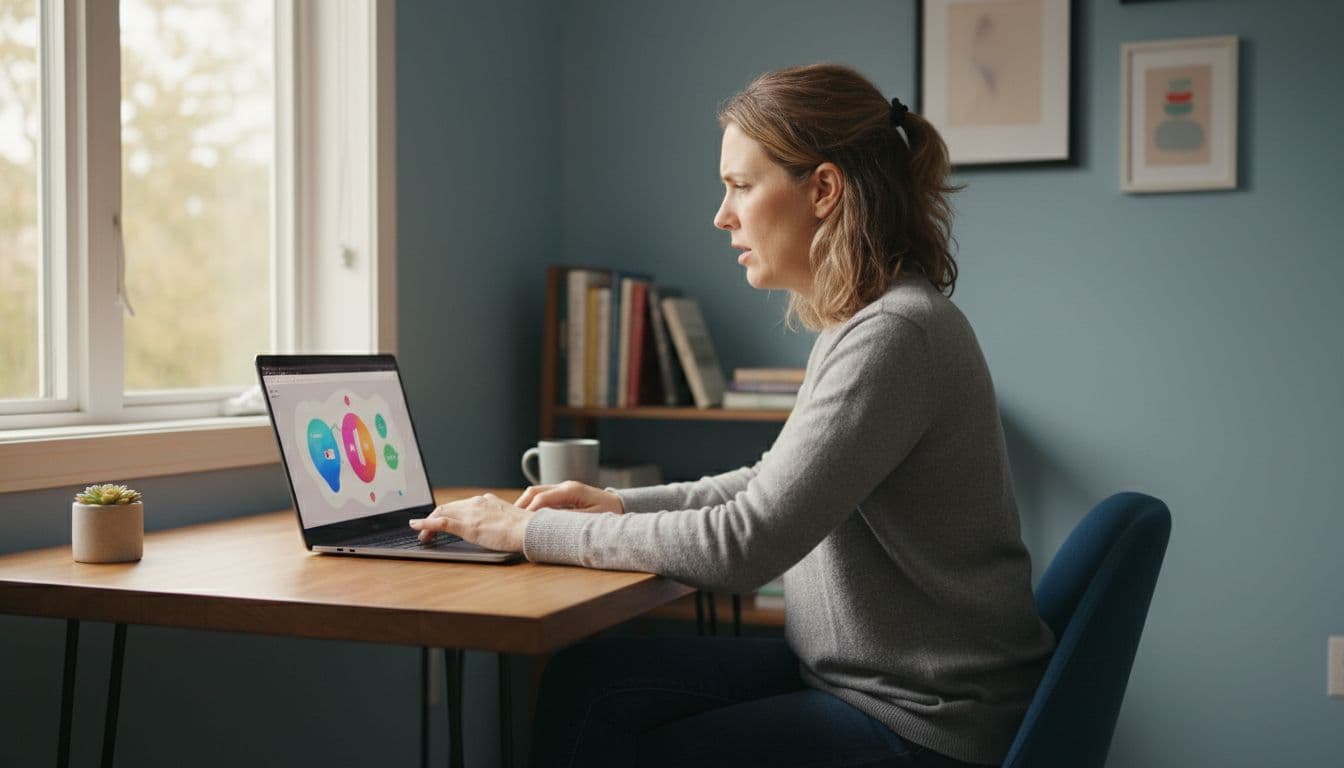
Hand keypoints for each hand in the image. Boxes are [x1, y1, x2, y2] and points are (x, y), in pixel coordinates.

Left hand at [409, 493, 533, 552]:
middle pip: (447, 508)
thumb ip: (495, 520)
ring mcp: (471, 513)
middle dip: (433, 518)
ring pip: (441, 514)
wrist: (529, 530)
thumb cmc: (524, 529)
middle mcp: (476, 503)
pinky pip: (441, 523)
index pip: (459, 505)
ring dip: (428, 524)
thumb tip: (491, 528)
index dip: (446, 514)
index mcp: (485, 501)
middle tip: (425, 531)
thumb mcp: (506, 520)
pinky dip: (426, 524)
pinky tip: (418, 527)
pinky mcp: (468, 526)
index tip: (440, 523)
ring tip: (422, 535)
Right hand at [514, 481, 624, 513]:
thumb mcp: (592, 519)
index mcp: (571, 490)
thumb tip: (550, 523)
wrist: (620, 505)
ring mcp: (564, 487)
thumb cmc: (609, 514)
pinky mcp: (564, 493)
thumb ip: (571, 520)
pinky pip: (543, 495)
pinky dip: (532, 504)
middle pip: (534, 491)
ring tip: (515, 520)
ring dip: (524, 504)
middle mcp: (565, 486)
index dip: (528, 512)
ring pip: (536, 492)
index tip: (519, 526)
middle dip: (520, 505)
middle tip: (510, 522)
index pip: (542, 498)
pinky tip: (527, 516)